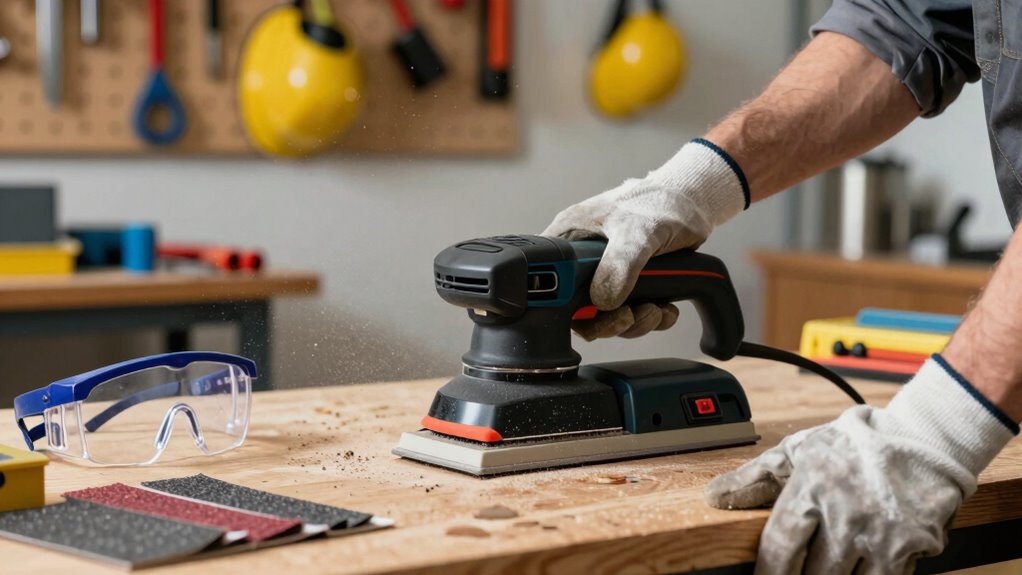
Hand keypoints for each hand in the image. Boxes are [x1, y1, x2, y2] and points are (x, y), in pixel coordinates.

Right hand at [542, 139, 747, 339]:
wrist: (693, 203)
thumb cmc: (659, 203)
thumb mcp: (636, 231)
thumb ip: (619, 265)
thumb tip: (603, 300)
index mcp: (570, 239)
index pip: (549, 279)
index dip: (563, 303)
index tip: (591, 312)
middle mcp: (583, 259)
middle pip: (578, 309)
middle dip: (606, 322)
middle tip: (628, 317)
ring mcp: (607, 273)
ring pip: (607, 316)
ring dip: (633, 323)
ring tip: (654, 310)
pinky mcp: (630, 284)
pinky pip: (632, 314)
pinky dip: (650, 319)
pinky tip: (665, 308)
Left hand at [704, 356, 1016, 573]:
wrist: (924, 442)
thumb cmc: (854, 447)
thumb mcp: (800, 451)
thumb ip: (756, 478)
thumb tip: (715, 496)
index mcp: (812, 487)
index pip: (779, 547)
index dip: (767, 573)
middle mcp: (845, 514)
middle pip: (811, 574)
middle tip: (795, 570)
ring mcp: (879, 534)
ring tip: (825, 565)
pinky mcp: (910, 548)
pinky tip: (853, 567)